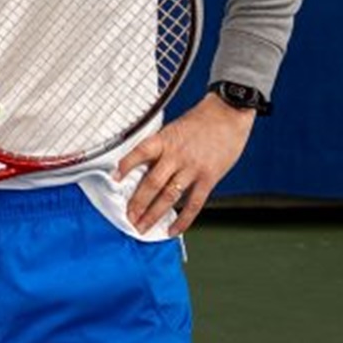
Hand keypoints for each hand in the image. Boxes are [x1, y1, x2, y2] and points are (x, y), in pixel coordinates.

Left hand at [115, 93, 255, 235]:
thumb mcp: (174, 128)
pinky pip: (193, 203)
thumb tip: (145, 166)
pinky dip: (183, 219)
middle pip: (152, 182)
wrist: (228, 113)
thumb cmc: (201, 120)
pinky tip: (173, 229)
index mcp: (165, 139)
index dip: (126, 165)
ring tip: (143, 227)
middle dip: (138, 203)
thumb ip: (161, 147)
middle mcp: (176, 155)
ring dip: (154, 214)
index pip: (140, 153)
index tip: (115, 178)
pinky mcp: (208, 178)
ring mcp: (192, 168)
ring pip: (169, 196)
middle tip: (129, 218)